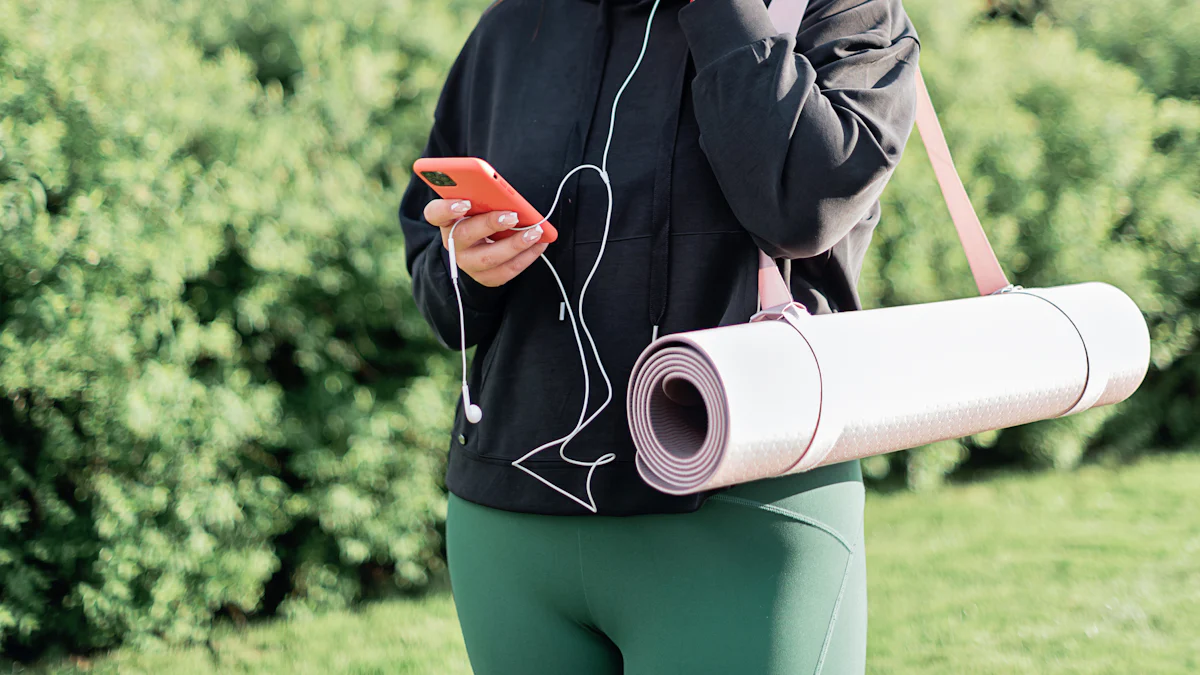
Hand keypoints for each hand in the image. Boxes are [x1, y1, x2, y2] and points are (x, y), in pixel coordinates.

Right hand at [424, 199, 549, 287]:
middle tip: (513, 215)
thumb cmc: (483, 217)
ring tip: (535, 232)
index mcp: (447, 220)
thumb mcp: (480, 205)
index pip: (435, 213)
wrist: (484, 247)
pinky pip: (506, 271)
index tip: (464, 202)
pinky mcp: (485, 278)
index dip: (447, 208)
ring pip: (488, 257)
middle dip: (490, 224)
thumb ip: (485, 196)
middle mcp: (453, 244)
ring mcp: (467, 263)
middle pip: (465, 235)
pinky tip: (540, 244)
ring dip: (515, 244)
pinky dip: (526, 257)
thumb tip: (506, 193)